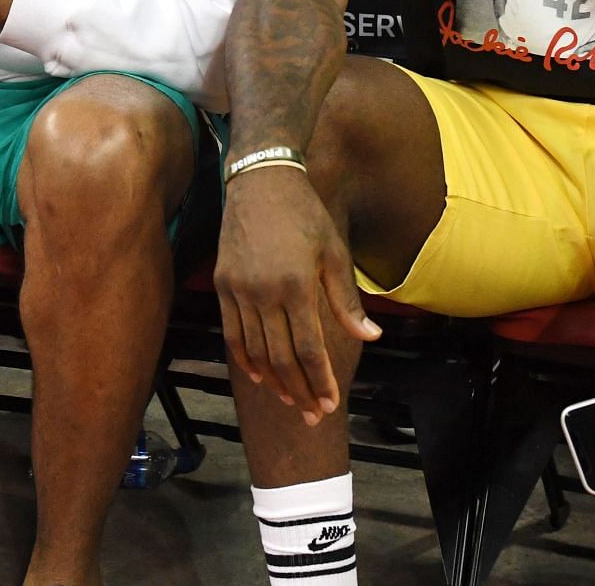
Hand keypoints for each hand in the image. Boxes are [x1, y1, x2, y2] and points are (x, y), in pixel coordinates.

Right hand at [214, 167, 381, 422]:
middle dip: (299, 391)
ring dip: (273, 381)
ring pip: (255, 351)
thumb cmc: (305, 214)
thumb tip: (370, 337)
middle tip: (312, 415)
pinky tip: (259, 375)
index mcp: (297, 285)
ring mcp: (239, 290)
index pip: (310, 349)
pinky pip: (232, 333)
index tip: (330, 403)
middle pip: (281, 358)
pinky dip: (245, 359)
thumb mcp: (334, 252)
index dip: (320, 381)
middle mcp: (264, 293)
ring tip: (289, 401)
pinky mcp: (223, 285)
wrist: (260, 180)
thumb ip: (347, 301)